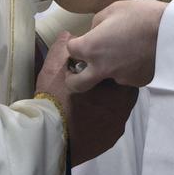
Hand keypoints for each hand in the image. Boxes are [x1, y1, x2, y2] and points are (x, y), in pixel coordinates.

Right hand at [35, 32, 137, 165]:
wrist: (50, 139)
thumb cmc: (52, 101)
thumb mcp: (52, 70)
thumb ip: (62, 50)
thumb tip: (68, 35)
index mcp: (108, 79)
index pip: (118, 67)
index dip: (107, 67)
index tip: (96, 70)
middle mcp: (120, 99)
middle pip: (123, 86)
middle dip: (112, 85)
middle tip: (96, 88)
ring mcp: (119, 119)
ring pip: (120, 106)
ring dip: (111, 103)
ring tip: (93, 105)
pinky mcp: (114, 136)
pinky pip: (115, 123)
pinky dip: (106, 120)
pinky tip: (93, 120)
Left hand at [65, 0, 166, 92]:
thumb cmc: (143, 16)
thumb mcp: (115, 9)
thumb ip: (98, 23)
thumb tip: (95, 32)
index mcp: (92, 47)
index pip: (70, 51)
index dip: (74, 44)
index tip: (79, 39)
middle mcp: (102, 68)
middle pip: (77, 84)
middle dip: (73, 78)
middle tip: (80, 69)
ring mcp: (120, 78)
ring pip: (106, 77)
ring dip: (108, 67)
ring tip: (126, 50)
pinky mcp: (137, 83)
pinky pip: (126, 76)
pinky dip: (127, 68)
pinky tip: (139, 55)